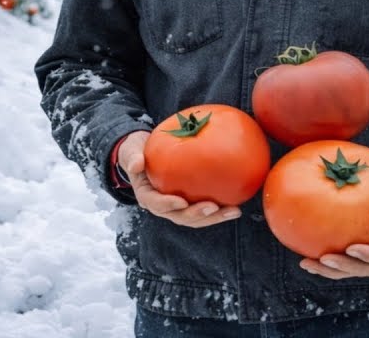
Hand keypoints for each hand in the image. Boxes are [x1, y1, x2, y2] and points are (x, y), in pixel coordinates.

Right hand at [117, 130, 242, 227]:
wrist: (144, 155)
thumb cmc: (138, 151)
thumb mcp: (131, 150)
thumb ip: (133, 156)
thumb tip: (136, 163)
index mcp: (147, 195)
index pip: (156, 203)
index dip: (168, 205)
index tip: (181, 202)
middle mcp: (162, 206)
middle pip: (180, 217)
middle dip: (198, 215)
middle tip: (213, 208)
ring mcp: (177, 207)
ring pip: (196, 218)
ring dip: (215, 217)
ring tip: (234, 211)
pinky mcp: (190, 203)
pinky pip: (205, 209)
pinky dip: (220, 210)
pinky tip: (237, 205)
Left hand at [299, 175, 368, 279]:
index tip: (351, 248)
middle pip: (367, 268)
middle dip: (345, 267)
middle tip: (324, 259)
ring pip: (354, 269)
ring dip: (330, 270)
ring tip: (307, 263)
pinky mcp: (366, 250)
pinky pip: (347, 259)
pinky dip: (328, 260)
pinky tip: (307, 253)